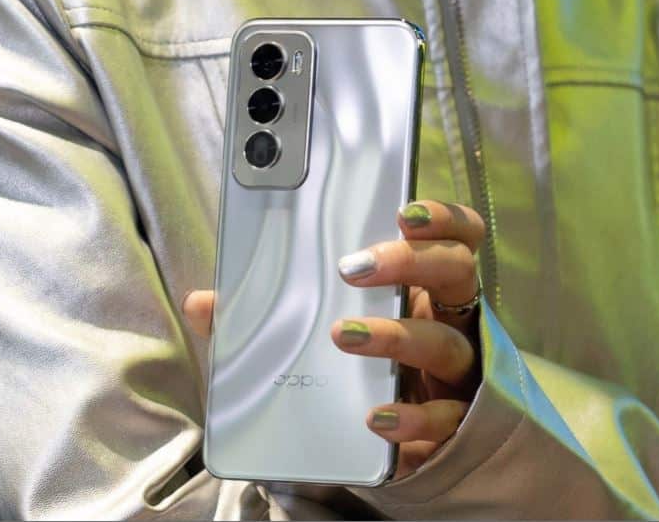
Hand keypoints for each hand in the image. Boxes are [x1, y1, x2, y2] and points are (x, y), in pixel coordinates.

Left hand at [183, 200, 484, 477]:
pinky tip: (375, 416)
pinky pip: (445, 420)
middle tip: (352, 267)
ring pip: (447, 345)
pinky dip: (412, 417)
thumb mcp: (305, 336)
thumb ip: (259, 317)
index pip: (453, 239)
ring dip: (395, 336)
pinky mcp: (449, 426)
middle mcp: (445, 322)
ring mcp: (454, 374)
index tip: (402, 213)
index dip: (439, 220)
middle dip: (410, 262)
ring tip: (342, 334)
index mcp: (418, 288)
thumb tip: (202, 303)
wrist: (366, 446)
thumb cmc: (346, 372)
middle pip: (457, 273)